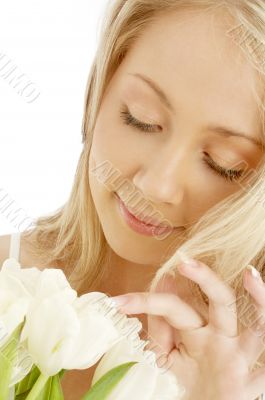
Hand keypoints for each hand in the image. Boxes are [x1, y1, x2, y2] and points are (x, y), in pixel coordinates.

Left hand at [112, 259, 264, 399]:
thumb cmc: (184, 383)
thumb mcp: (166, 356)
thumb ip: (160, 327)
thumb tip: (162, 283)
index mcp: (196, 331)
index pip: (174, 307)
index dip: (147, 302)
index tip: (117, 302)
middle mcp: (221, 338)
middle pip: (220, 301)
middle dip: (206, 279)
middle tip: (184, 262)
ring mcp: (239, 359)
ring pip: (256, 327)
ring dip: (259, 300)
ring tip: (251, 275)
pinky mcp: (251, 385)